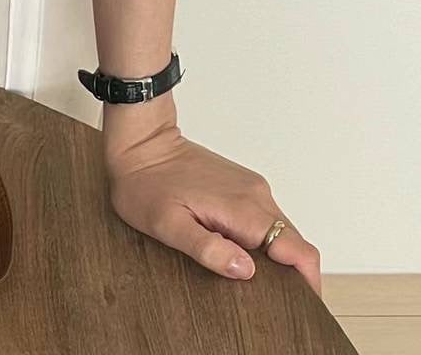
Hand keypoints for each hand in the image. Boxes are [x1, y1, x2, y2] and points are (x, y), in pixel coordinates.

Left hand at [103, 99, 320, 295]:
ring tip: (254, 281)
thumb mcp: (167, 225)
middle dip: (294, 275)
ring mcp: (251, 187)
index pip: (299, 249)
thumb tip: (245, 271)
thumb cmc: (145, 183)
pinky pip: (266, 218)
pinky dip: (265, 240)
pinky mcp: (243, 185)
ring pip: (283, 231)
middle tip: (272, 302)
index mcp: (242, 207)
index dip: (309, 282)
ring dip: (278, 257)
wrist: (141, 142)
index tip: (304, 307)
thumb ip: (208, 249)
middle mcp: (255, 194)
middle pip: (295, 243)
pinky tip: (242, 253)